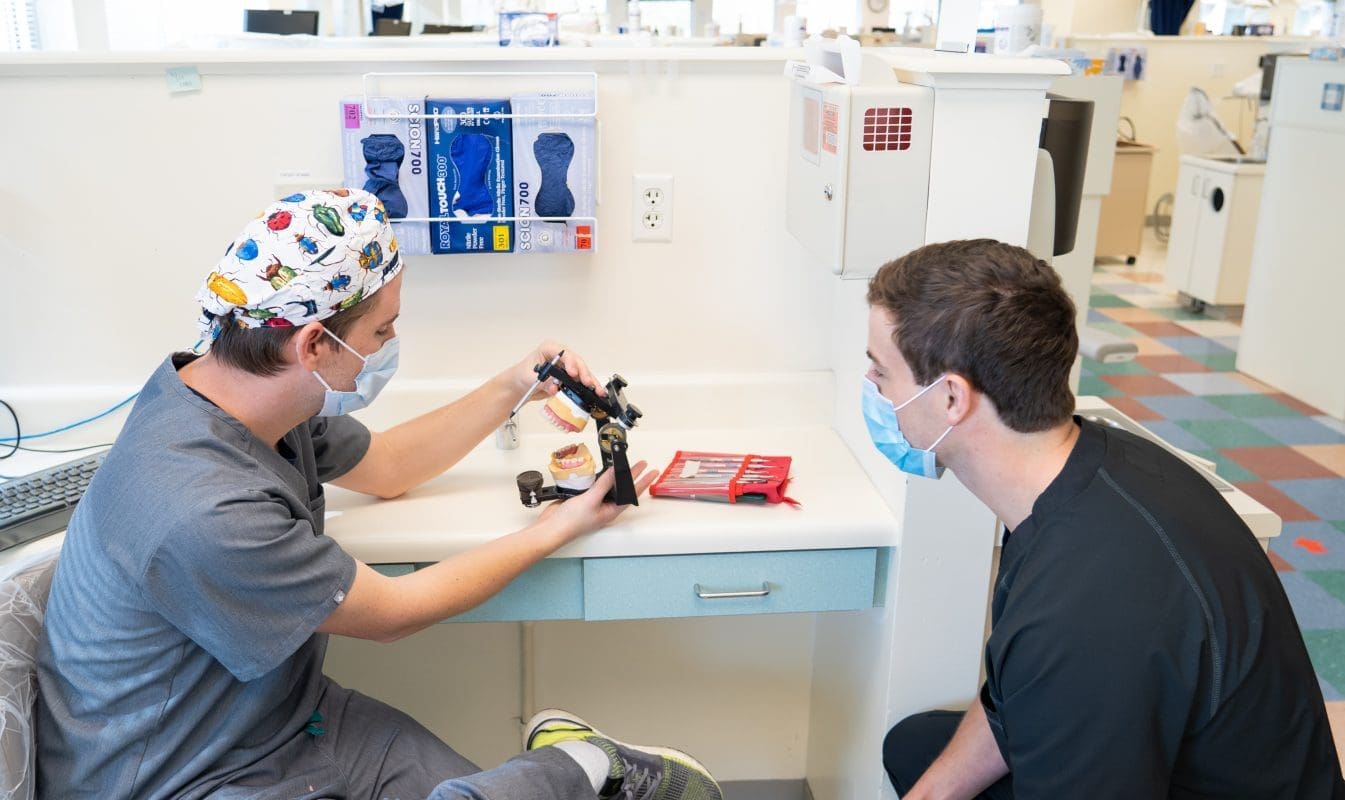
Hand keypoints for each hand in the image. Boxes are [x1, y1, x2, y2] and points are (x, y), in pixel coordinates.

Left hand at [509, 341, 605, 403]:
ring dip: (590, 381)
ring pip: (582, 372)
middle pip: (576, 362)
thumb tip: (555, 386)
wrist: (521, 385)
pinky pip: (581, 381)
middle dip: (583, 373)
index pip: (563, 353)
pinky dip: (588, 388)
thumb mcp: (530, 377)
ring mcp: (566, 367)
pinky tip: (596, 392)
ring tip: (598, 390)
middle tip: (587, 382)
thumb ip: (544, 381)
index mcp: (549, 349)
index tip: (572, 373)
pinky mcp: (569, 378)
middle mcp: (560, 356)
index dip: (570, 362)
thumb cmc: (523, 375)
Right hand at [537, 460, 658, 542]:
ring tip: (625, 465)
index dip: (642, 481)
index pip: (631, 493)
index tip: (650, 470)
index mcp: (611, 511)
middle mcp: (605, 507)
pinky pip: (595, 486)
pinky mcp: (583, 498)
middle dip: (632, 477)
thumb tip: (616, 472)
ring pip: (609, 487)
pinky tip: (601, 471)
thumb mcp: (591, 500)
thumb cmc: (571, 522)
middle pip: (622, 489)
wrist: (551, 528)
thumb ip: (604, 484)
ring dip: (615, 476)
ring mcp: (594, 503)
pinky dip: (599, 477)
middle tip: (642, 465)